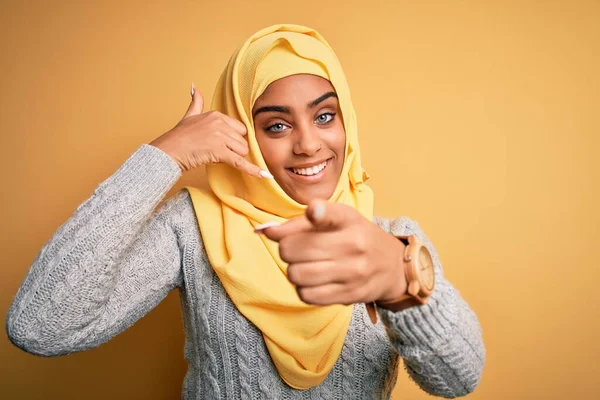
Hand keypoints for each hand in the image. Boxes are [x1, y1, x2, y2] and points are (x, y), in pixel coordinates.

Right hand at [150, 84, 269, 176]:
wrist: (168, 152)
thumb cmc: (178, 137)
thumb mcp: (188, 116)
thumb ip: (196, 102)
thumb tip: (194, 87)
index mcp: (217, 115)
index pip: (239, 129)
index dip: (233, 139)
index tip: (222, 144)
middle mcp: (220, 124)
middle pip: (242, 140)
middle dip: (234, 149)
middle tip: (217, 152)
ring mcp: (220, 137)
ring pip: (242, 151)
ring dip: (233, 157)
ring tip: (215, 157)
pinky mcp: (219, 152)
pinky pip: (240, 161)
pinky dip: (253, 170)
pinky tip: (265, 176)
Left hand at [259, 201, 407, 305]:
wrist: (393, 266)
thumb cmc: (357, 236)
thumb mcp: (337, 219)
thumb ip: (300, 222)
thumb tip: (265, 231)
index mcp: (348, 219)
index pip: (328, 213)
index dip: (316, 212)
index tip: (313, 212)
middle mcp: (353, 245)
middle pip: (294, 250)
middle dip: (287, 250)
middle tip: (296, 250)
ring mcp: (352, 272)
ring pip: (297, 275)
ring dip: (294, 271)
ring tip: (305, 266)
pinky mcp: (349, 295)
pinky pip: (308, 295)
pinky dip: (304, 289)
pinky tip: (314, 281)